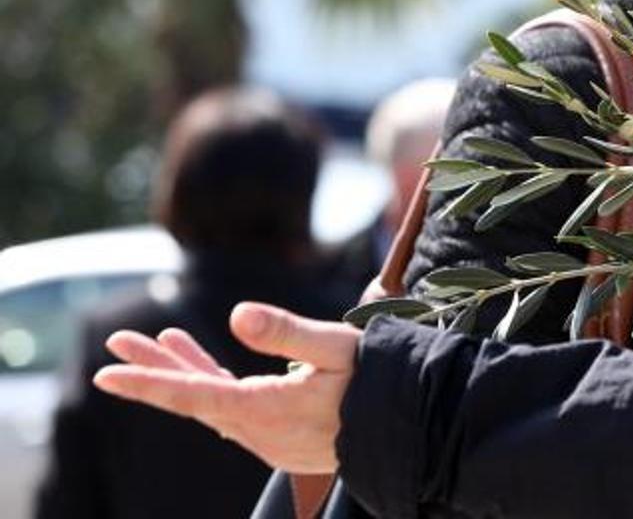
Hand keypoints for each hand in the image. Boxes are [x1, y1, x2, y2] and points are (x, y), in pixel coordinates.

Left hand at [93, 301, 359, 473]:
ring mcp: (267, 436)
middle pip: (193, 396)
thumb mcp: (336, 346)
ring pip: (212, 400)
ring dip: (184, 370)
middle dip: (153, 368)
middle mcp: (257, 429)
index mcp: (265, 409)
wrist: (409, 426)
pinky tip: (206, 362)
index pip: (192, 394)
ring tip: (158, 341)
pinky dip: (214, 381)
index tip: (106, 372)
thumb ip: (286, 331)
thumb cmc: (378, 380)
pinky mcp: (280, 433)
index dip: (147, 382)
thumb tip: (236, 312)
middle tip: (117, 340)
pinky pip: (234, 406)